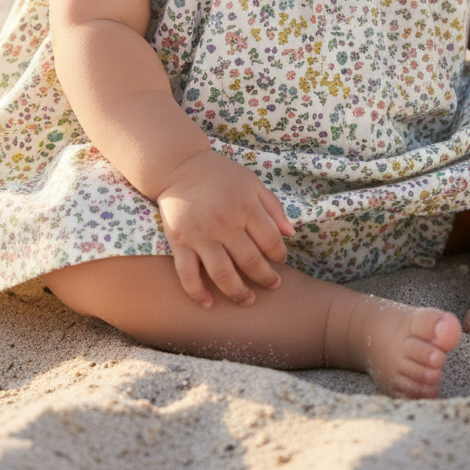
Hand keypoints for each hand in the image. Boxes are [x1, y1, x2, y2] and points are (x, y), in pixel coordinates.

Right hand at [156, 150, 294, 307]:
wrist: (180, 166)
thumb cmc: (221, 175)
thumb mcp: (252, 183)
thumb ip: (273, 207)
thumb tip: (290, 234)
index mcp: (245, 206)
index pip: (270, 240)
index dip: (279, 255)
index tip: (280, 260)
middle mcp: (224, 223)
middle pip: (250, 261)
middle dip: (266, 278)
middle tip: (273, 285)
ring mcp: (200, 235)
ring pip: (222, 274)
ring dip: (238, 292)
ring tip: (248, 300)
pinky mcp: (179, 242)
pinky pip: (187, 274)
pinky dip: (197, 292)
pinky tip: (209, 303)